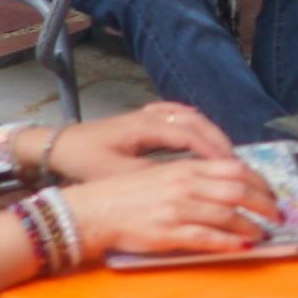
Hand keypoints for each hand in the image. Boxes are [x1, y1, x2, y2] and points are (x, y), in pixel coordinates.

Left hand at [53, 102, 236, 176]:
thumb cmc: (84, 161)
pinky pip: (179, 115)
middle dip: (220, 142)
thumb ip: (150, 176)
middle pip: (197, 122)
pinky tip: (204, 134)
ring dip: (211, 135)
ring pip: (190, 118)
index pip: (191, 135)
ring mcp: (148, 114)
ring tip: (227, 156)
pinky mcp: (144, 118)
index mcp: (146, 127)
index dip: (214, 152)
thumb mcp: (116, 174)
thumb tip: (184, 184)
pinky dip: (197, 125)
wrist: (58, 145)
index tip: (232, 170)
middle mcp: (151, 115)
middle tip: (239, 166)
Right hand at [59, 155, 278, 259]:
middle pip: (238, 191)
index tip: (270, 191)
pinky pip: (207, 238)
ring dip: (252, 225)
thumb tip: (226, 185)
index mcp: (184, 168)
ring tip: (263, 233)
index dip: (259, 181)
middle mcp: (184, 185)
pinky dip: (230, 242)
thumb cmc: (126, 194)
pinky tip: (242, 246)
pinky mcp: (169, 234)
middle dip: (264, 203)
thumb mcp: (162, 174)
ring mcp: (177, 210)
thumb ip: (193, 177)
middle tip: (277, 214)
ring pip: (227, 215)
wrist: (94, 211)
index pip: (234, 169)